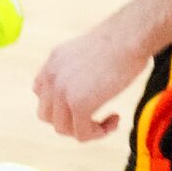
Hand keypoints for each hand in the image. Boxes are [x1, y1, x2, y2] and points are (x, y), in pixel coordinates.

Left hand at [33, 20, 147, 141]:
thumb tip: (88, 89)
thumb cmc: (121, 41)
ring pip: (63, 129)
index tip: (87, 101)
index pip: (41, 95)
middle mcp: (51, 78)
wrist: (130, 37)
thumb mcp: (87, 53)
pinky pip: (82, 134)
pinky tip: (114, 119)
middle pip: (47, 116)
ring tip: (108, 119)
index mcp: (52, 64)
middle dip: (71, 121)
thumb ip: (78, 71)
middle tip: (95, 116)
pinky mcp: (79, 104)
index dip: (62, 105)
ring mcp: (62, 92)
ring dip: (86, 130)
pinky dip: (98, 133)